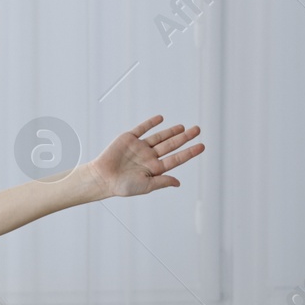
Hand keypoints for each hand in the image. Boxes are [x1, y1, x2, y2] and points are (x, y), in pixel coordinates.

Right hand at [87, 114, 203, 199]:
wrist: (102, 178)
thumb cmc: (122, 186)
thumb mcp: (145, 186)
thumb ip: (162, 181)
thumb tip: (179, 182)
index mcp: (154, 168)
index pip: (176, 159)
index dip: (190, 152)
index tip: (202, 146)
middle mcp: (149, 156)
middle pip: (171, 145)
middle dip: (185, 138)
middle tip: (198, 130)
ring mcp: (139, 147)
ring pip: (159, 137)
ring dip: (171, 131)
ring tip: (184, 127)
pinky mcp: (129, 139)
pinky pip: (142, 129)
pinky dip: (151, 123)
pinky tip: (161, 118)